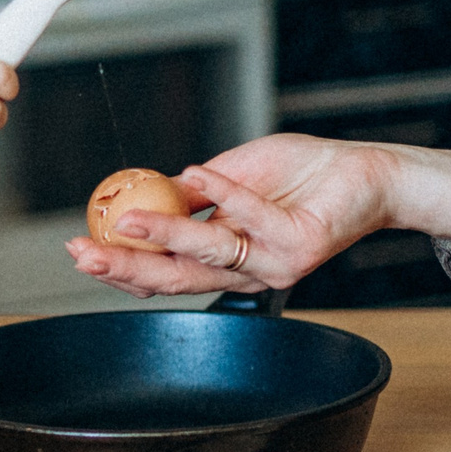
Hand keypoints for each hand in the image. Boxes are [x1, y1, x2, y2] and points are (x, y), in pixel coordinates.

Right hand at [66, 133, 450, 298]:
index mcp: (226, 260)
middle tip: (84, 252)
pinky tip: (192, 175)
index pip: (165, 273)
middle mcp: (246, 271)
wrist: (368, 173)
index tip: (82, 246)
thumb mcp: (234, 175)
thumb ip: (193, 192)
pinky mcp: (299, 244)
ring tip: (124, 218)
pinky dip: (220, 194)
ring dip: (162, 236)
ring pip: (207, 254)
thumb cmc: (305, 173)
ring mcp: (272, 263)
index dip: (120, 264)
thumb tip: (143, 194)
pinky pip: (250, 217)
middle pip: (175, 278)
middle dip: (124, 266)